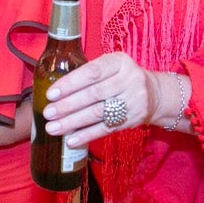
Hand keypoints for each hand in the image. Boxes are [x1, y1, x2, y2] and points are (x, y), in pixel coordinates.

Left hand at [42, 52, 166, 150]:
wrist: (155, 94)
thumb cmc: (123, 78)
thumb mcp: (112, 66)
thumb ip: (90, 73)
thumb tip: (56, 90)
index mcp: (120, 62)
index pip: (92, 72)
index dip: (70, 84)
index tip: (51, 94)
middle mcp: (129, 80)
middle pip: (94, 94)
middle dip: (67, 105)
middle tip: (48, 113)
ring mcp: (133, 101)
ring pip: (98, 113)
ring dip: (73, 122)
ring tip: (53, 128)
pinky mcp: (133, 119)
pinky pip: (105, 129)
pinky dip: (86, 135)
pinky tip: (71, 140)